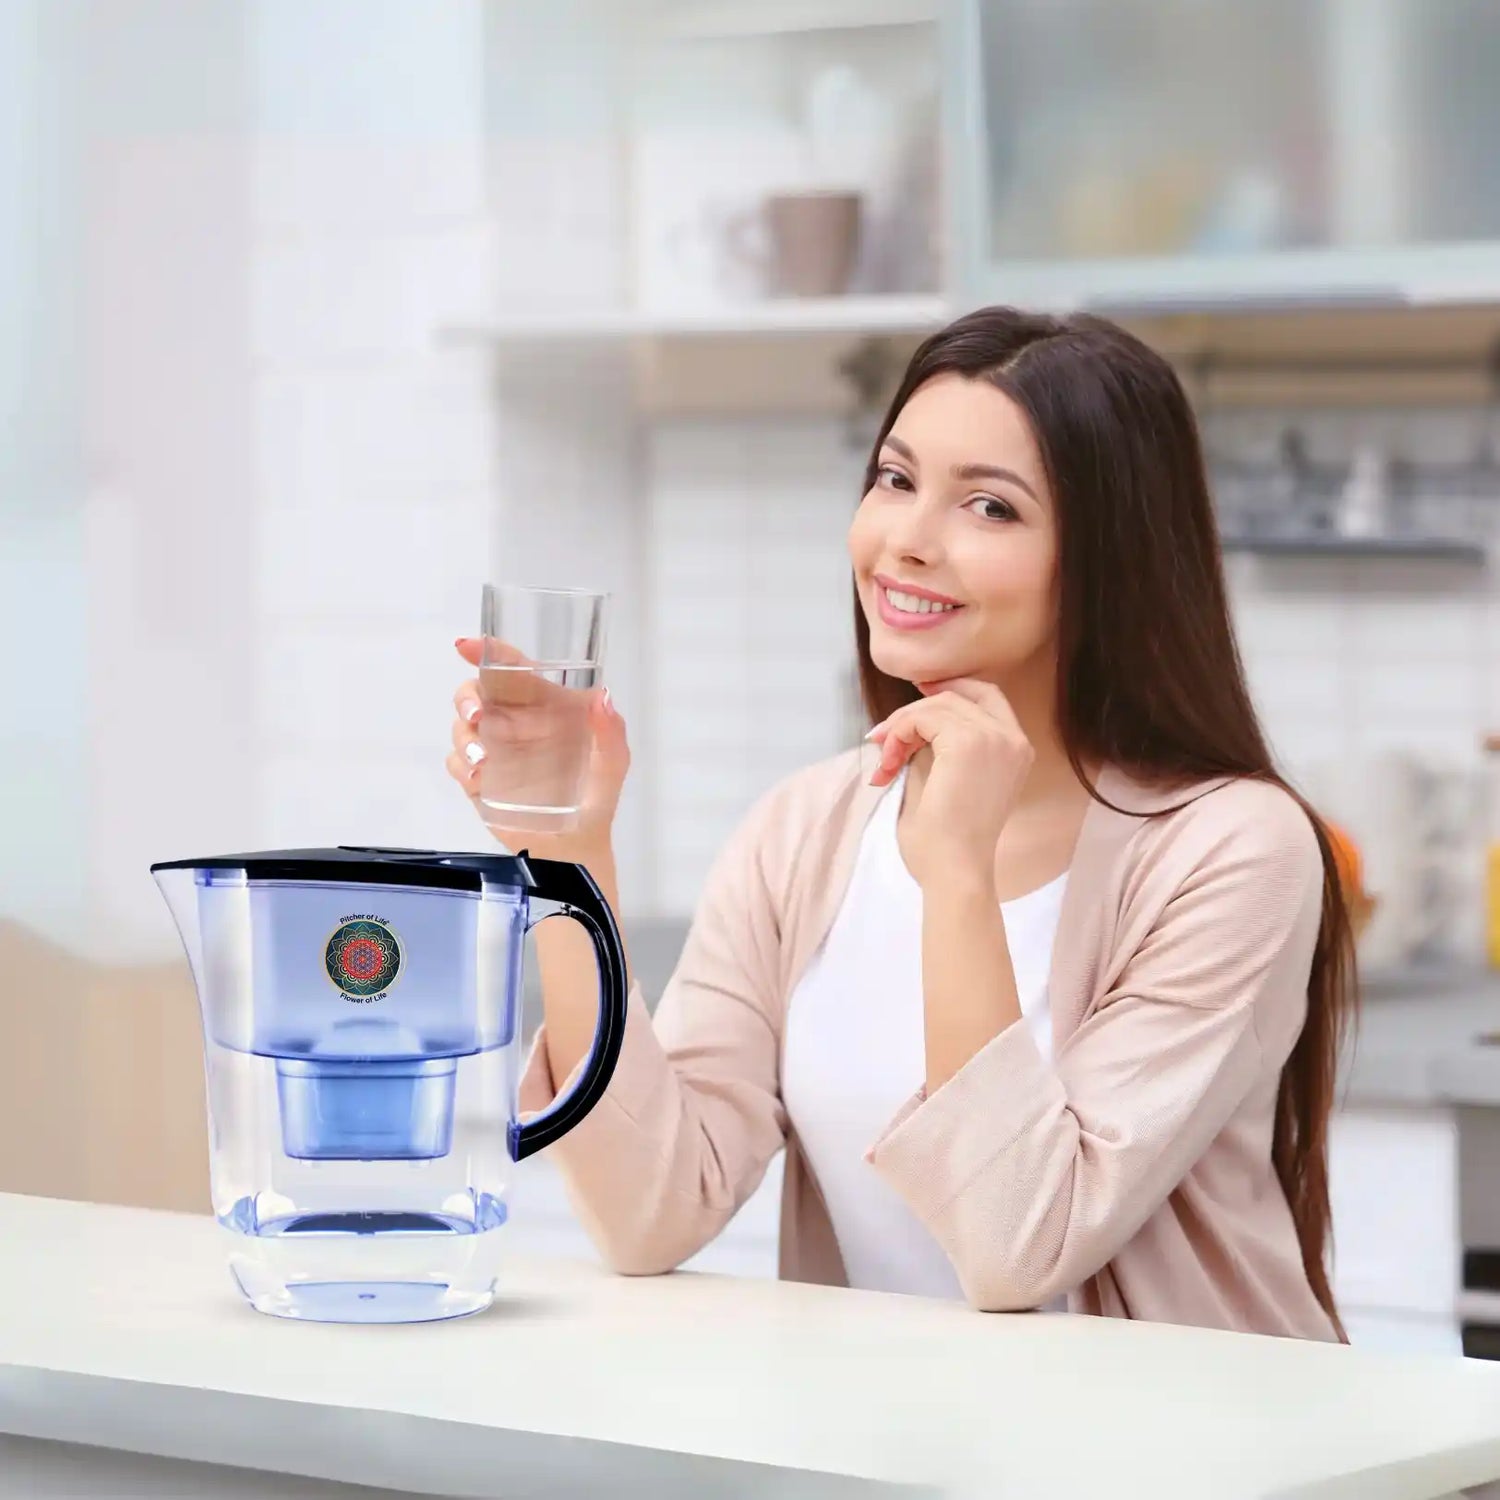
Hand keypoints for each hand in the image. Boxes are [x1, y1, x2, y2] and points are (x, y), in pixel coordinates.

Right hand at [445, 637, 630, 859]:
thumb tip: (603, 698)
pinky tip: (478, 776)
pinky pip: (455, 762)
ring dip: (463, 736)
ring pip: (460, 726)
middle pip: (475, 693)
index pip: (512, 670)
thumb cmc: (597, 797)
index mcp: (544, 706)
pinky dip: (460, 764)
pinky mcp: (478, 779)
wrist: (575, 846)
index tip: (467, 647)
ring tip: (482, 759)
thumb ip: (611, 731)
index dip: (488, 652)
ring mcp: (494, 750)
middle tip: (477, 716)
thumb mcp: (613, 762)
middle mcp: (514, 722)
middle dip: (467, 698)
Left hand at [867, 678, 1032, 890]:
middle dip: (914, 712)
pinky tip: (889, 763)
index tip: (917, 692)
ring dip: (901, 727)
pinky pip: (923, 717)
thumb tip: (912, 720)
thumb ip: (941, 746)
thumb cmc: (948, 841)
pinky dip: (899, 733)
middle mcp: (1013, 738)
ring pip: (937, 704)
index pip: (988, 695)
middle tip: (883, 737)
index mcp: (1016, 750)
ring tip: (885, 761)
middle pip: (957, 697)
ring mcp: (994, 737)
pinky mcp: (968, 741)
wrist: (955, 869)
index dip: (951, 687)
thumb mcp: (950, 781)